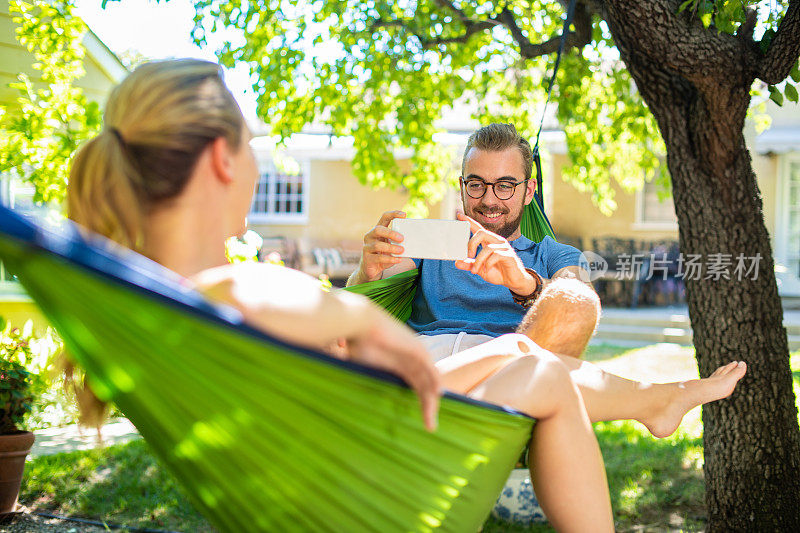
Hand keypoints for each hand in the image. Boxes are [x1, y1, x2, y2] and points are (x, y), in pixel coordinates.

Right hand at [347, 312, 441, 430]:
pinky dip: (435, 381)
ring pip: (430, 382)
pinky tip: (437, 395)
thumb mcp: (363, 369)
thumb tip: (353, 404)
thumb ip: (366, 383)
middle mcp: (411, 361)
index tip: (421, 423)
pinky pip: (430, 369)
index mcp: (401, 366)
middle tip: (430, 428)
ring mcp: (416, 355)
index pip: (416, 388)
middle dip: (428, 409)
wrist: (359, 323)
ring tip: (431, 421)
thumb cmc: (357, 343)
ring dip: (432, 401)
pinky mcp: (417, 349)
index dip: (421, 405)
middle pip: (425, 389)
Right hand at [357, 210, 406, 281]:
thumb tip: (413, 241)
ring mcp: (366, 247)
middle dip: (390, 233)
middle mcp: (370, 237)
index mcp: (377, 231)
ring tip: (401, 250)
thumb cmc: (384, 255)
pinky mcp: (367, 259)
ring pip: (378, 245)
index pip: (384, 218)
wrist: (371, 270)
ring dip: (391, 247)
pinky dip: (390, 259)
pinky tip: (398, 259)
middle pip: (378, 230)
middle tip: (402, 238)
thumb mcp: (391, 247)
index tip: (404, 215)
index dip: (393, 214)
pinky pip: (378, 258)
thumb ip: (398, 242)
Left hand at [454, 213, 537, 294]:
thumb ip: (469, 265)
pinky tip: (487, 270)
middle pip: (482, 233)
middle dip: (471, 244)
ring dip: (478, 260)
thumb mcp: (480, 269)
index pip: (478, 228)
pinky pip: (496, 256)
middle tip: (468, 256)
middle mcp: (497, 241)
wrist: (512, 281)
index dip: (469, 221)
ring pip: (488, 248)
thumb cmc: (497, 272)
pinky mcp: (509, 255)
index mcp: (489, 242)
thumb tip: (457, 263)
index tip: (459, 215)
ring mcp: (504, 247)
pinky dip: (488, 263)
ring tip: (475, 270)